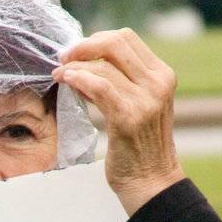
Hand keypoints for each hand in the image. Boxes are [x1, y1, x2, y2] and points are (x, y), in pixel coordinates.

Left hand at [53, 28, 184, 216]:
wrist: (151, 183)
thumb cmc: (138, 148)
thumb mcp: (135, 107)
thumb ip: (117, 84)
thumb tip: (83, 66)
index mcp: (162, 75)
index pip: (127, 39)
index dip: (96, 39)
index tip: (77, 52)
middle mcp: (157, 83)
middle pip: (116, 42)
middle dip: (83, 46)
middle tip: (64, 57)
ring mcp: (145, 99)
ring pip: (104, 64)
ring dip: (75, 65)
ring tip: (59, 73)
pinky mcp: (128, 117)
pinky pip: (99, 87)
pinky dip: (79, 79)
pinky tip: (66, 81)